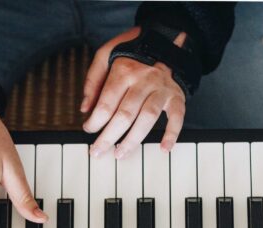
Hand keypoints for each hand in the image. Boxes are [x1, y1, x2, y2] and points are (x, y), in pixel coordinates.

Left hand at [81, 27, 186, 157]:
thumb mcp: (105, 55)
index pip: (106, 103)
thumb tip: (85, 108)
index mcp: (124, 71)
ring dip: (133, 140)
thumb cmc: (130, 52)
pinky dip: (172, 134)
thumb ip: (92, 80)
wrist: (164, 38)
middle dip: (108, 137)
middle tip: (97, 151)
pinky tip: (164, 148)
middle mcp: (144, 80)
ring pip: (147, 119)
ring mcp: (161, 89)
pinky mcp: (176, 96)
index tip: (88, 130)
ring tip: (120, 154)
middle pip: (125, 115)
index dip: (95, 121)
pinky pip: (177, 117)